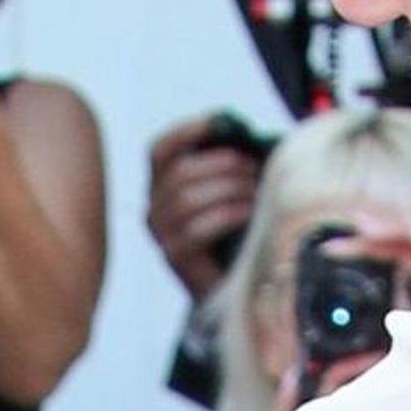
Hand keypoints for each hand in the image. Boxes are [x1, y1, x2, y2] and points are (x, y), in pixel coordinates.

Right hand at [147, 112, 268, 303]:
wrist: (234, 288)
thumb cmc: (238, 235)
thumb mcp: (232, 193)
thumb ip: (233, 165)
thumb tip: (247, 135)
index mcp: (163, 187)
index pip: (160, 150)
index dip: (187, 132)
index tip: (218, 121)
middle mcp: (154, 210)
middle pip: (179, 172)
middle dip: (223, 164)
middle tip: (254, 169)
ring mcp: (161, 235)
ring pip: (188, 198)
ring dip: (230, 190)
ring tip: (256, 194)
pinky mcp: (175, 258)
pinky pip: (198, 228)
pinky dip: (229, 214)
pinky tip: (250, 213)